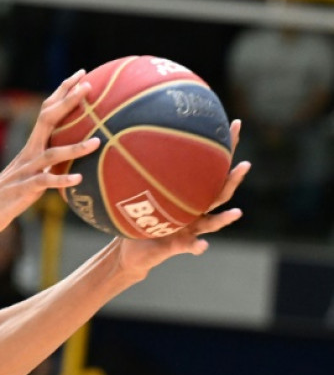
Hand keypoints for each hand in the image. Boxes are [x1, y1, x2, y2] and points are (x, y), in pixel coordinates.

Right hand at [0, 70, 99, 240]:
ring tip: (97, 142)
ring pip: (52, 154)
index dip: (63, 92)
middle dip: (68, 101)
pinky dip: (61, 180)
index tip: (81, 75)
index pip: (47, 111)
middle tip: (87, 85)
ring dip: (75, 148)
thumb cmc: (7, 197)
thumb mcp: (28, 175)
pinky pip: (44, 182)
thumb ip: (47, 164)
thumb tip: (71, 160)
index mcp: (30, 147)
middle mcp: (28, 153)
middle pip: (48, 119)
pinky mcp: (23, 190)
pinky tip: (77, 179)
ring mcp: (25, 171)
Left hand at [115, 119, 249, 280]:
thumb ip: (137, 167)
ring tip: (237, 214)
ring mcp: (190, 230)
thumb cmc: (137, 216)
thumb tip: (128, 131)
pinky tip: (203, 246)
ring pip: (212, 223)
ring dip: (225, 219)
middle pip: (220, 193)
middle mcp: (196, 212)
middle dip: (234, 180)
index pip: (211, 168)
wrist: (131, 250)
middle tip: (246, 165)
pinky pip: (189, 246)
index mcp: (190, 196)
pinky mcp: (179, 246)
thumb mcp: (137, 188)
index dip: (225, 148)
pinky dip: (197, 247)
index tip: (235, 124)